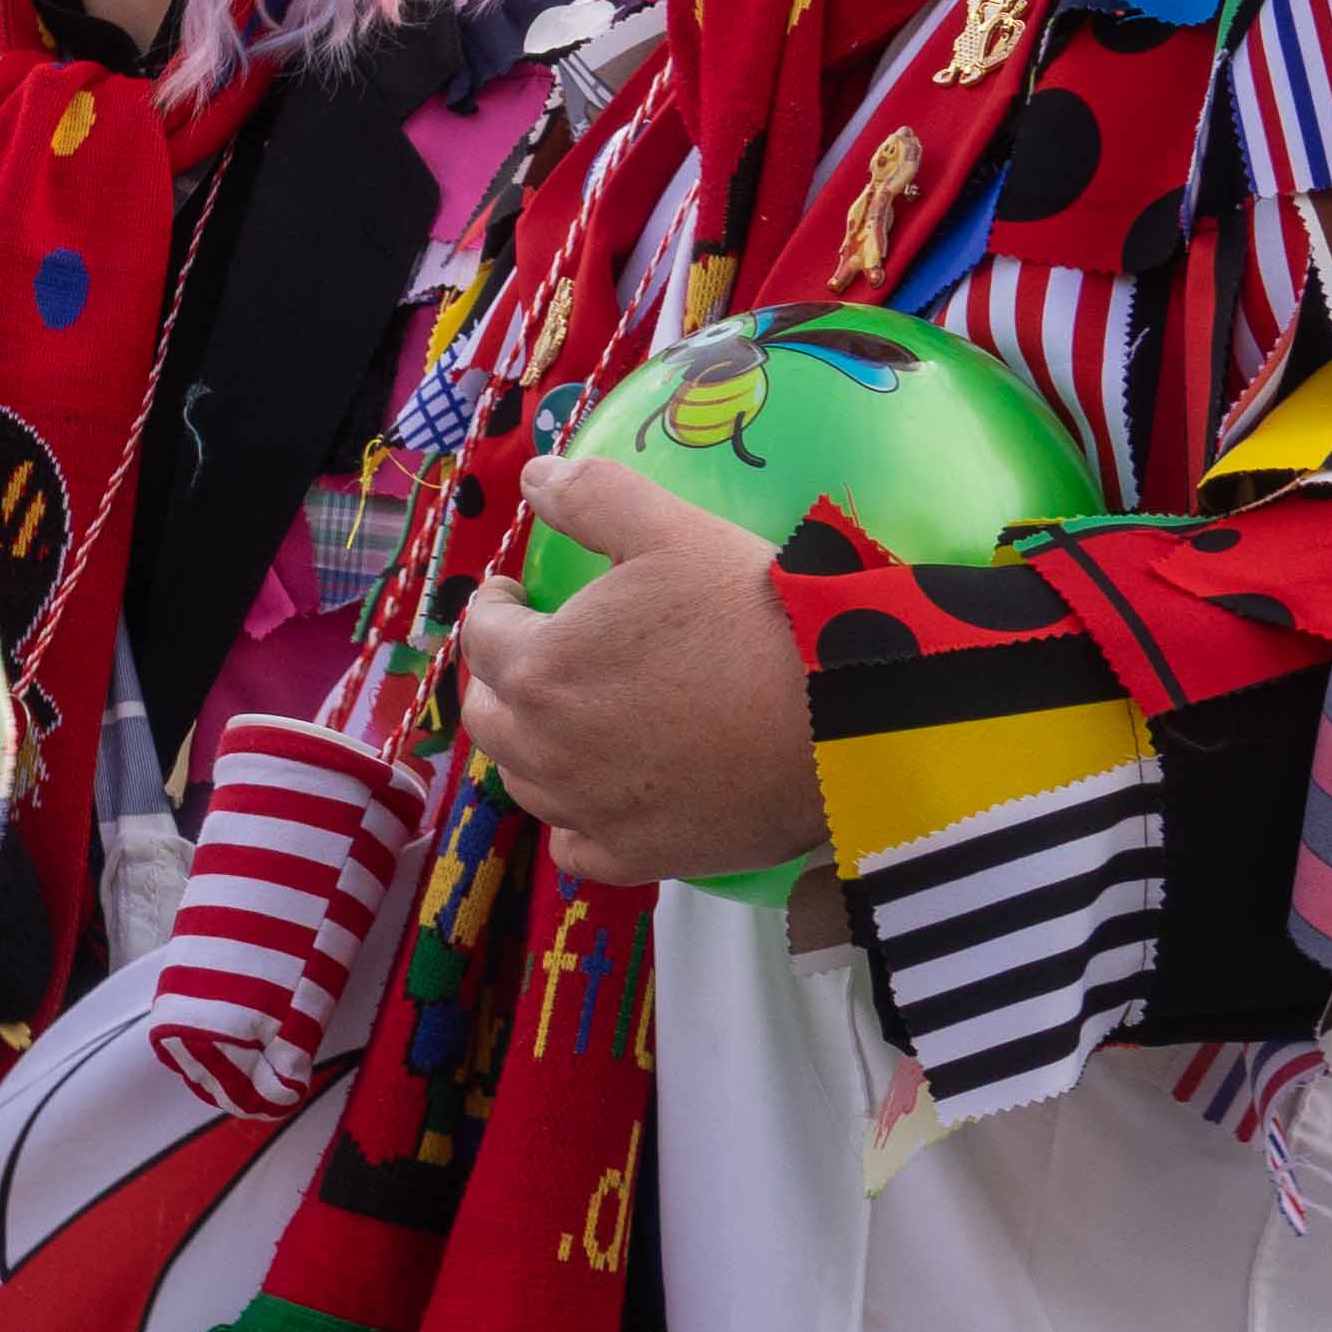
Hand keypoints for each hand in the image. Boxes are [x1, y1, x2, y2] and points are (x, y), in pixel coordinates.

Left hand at [451, 456, 824, 888]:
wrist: (846, 715)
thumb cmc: (756, 612)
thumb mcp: (672, 530)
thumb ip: (593, 496)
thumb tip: (536, 474)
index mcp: (540, 667)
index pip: (484, 635)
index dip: (496, 607)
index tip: (515, 596)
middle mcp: (546, 749)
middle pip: (489, 713)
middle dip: (501, 676)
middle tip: (535, 653)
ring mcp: (591, 811)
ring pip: (523, 781)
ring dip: (529, 746)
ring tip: (563, 718)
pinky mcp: (640, 857)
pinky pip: (575, 848)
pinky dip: (575, 822)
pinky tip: (597, 797)